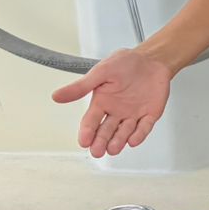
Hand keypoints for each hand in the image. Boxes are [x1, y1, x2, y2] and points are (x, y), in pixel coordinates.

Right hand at [50, 47, 172, 157]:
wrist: (151, 58)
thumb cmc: (125, 62)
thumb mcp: (101, 72)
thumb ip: (81, 87)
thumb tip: (56, 96)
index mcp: (101, 102)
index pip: (91, 122)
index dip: (87, 132)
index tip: (83, 142)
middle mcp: (116, 112)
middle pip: (106, 131)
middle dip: (101, 142)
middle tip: (96, 151)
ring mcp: (132, 115)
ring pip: (124, 132)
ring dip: (118, 141)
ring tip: (112, 149)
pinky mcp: (149, 115)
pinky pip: (144, 128)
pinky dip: (139, 135)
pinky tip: (133, 140)